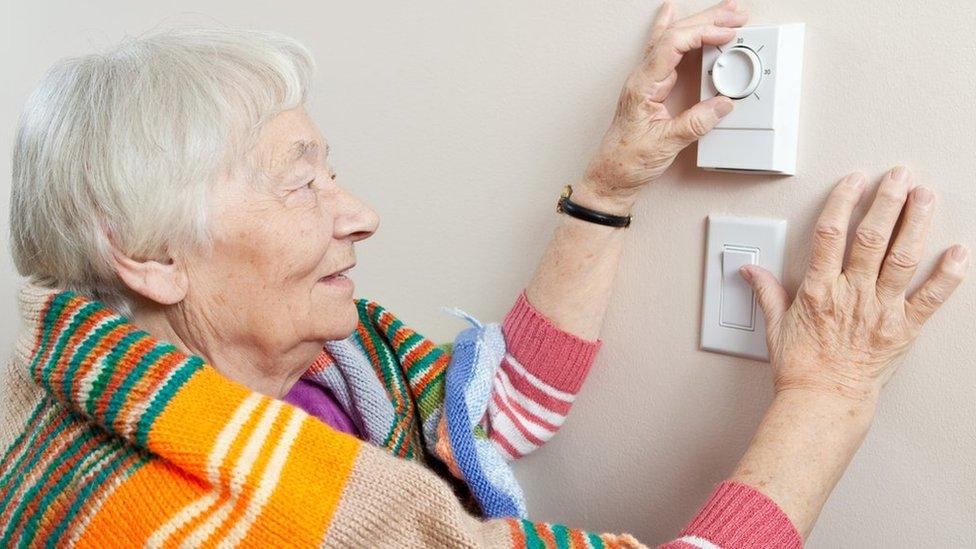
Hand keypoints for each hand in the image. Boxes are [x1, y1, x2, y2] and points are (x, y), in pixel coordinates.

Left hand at [579, 0, 746, 212]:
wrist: (611, 176)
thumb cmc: (627, 161)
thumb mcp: (665, 144)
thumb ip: (695, 123)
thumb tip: (723, 104)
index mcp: (642, 85)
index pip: (673, 45)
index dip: (702, 34)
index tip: (727, 34)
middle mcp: (642, 78)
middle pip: (674, 35)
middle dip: (707, 20)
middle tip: (735, 13)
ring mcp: (645, 81)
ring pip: (670, 39)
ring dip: (698, 23)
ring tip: (723, 12)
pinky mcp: (650, 87)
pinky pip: (665, 50)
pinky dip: (676, 31)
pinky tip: (672, 14)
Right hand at [742, 168, 968, 402]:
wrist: (823, 401)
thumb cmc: (801, 368)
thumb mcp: (775, 326)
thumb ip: (767, 291)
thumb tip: (750, 270)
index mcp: (819, 290)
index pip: (830, 235)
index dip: (843, 202)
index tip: (855, 181)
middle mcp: (851, 295)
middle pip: (871, 237)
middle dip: (887, 202)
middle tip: (900, 176)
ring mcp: (880, 310)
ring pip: (902, 258)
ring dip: (916, 224)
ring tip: (926, 197)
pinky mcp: (903, 330)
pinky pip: (930, 299)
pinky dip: (948, 275)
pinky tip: (958, 252)